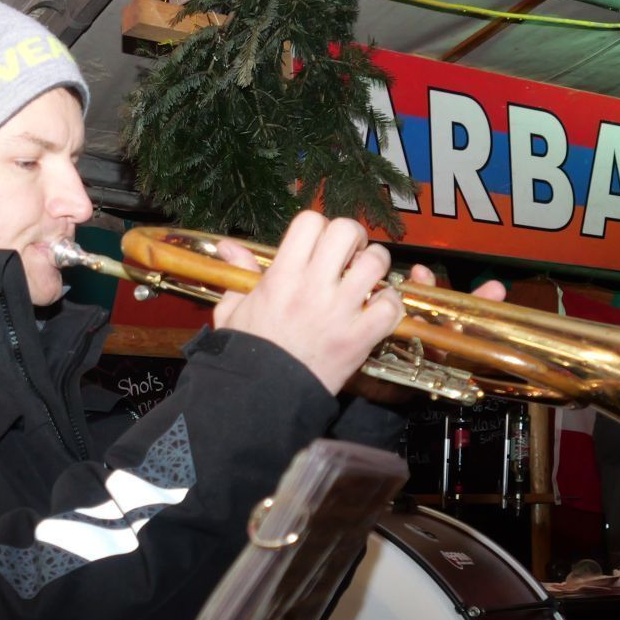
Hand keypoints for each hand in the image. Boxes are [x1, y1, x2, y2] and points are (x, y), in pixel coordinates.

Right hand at [207, 211, 399, 394]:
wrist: (261, 397)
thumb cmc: (246, 354)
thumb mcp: (233, 309)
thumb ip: (239, 274)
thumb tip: (229, 247)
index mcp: (281, 276)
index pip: (310, 222)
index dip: (319, 227)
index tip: (321, 244)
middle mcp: (312, 287)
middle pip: (347, 231)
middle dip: (353, 238)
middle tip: (350, 255)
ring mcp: (339, 312)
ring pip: (376, 263)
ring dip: (376, 266)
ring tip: (367, 279)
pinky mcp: (359, 338)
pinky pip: (391, 306)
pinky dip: (390, 304)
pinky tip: (378, 309)